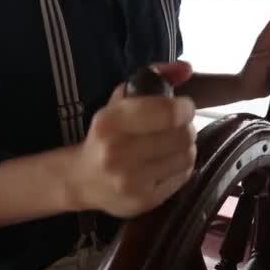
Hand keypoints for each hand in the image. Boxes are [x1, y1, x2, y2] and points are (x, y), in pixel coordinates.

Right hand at [66, 62, 196, 217]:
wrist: (82, 180)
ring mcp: (132, 182)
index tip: (184, 107)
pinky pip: (183, 176)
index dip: (185, 108)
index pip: (168, 113)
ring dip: (186, 147)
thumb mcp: (120, 100)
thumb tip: (187, 67)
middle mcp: (118, 154)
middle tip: (179, 127)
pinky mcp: (144, 201)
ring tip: (173, 144)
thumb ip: (154, 76)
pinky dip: (182, 166)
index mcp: (110, 123)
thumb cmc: (105, 134)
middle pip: (182, 136)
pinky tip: (167, 162)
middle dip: (186, 127)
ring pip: (187, 156)